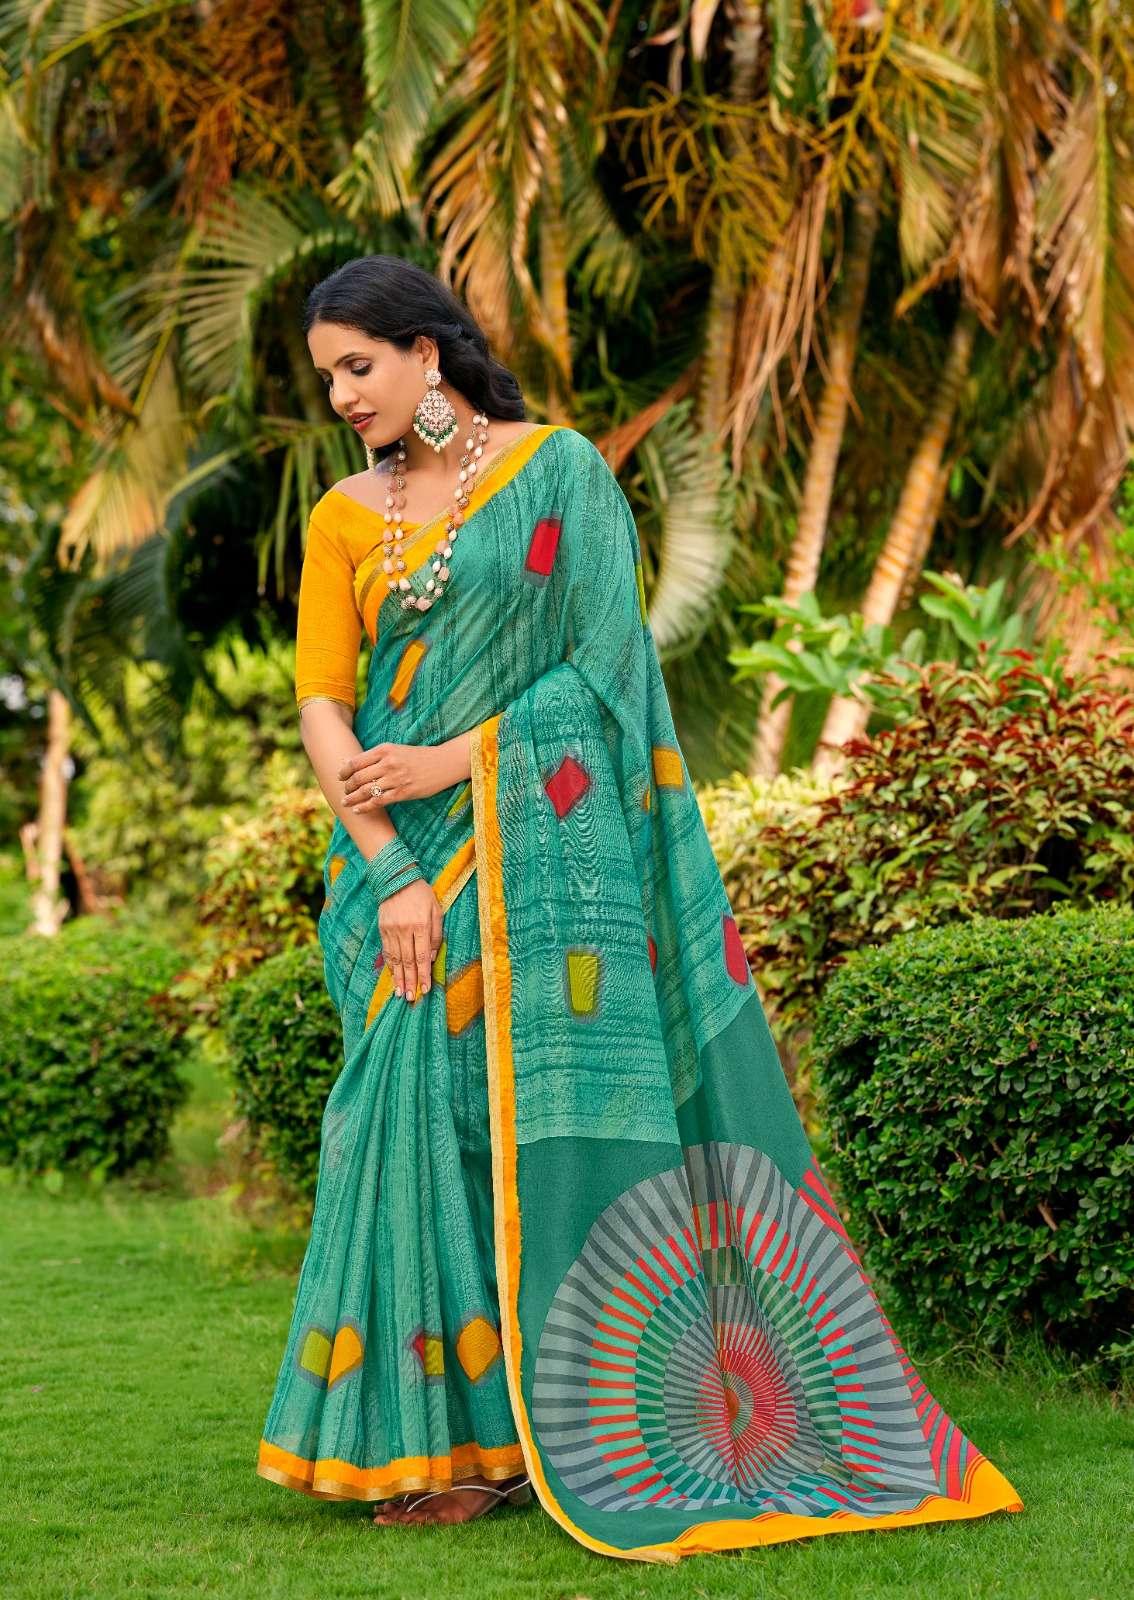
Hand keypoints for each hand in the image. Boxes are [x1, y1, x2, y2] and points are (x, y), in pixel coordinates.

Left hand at [340, 741, 446, 808]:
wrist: (444, 763)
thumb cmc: (418, 756)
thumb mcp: (396, 750)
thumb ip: (374, 756)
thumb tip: (348, 761)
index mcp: (385, 750)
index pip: (356, 761)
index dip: (344, 771)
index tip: (340, 777)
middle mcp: (388, 763)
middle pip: (358, 777)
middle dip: (347, 786)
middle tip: (344, 791)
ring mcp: (396, 778)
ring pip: (366, 791)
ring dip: (352, 798)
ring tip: (346, 802)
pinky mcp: (403, 792)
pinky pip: (378, 802)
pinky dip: (365, 807)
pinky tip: (358, 810)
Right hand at [378, 877, 442, 1001]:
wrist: (397, 879)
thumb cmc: (421, 895)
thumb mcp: (436, 910)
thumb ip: (436, 935)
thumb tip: (433, 958)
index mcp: (421, 925)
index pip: (423, 956)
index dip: (424, 975)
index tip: (426, 989)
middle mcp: (405, 930)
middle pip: (408, 961)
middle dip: (411, 981)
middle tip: (412, 998)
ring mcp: (392, 930)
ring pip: (396, 959)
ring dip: (398, 978)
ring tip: (401, 993)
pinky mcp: (383, 929)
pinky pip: (387, 951)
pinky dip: (390, 966)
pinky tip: (392, 976)